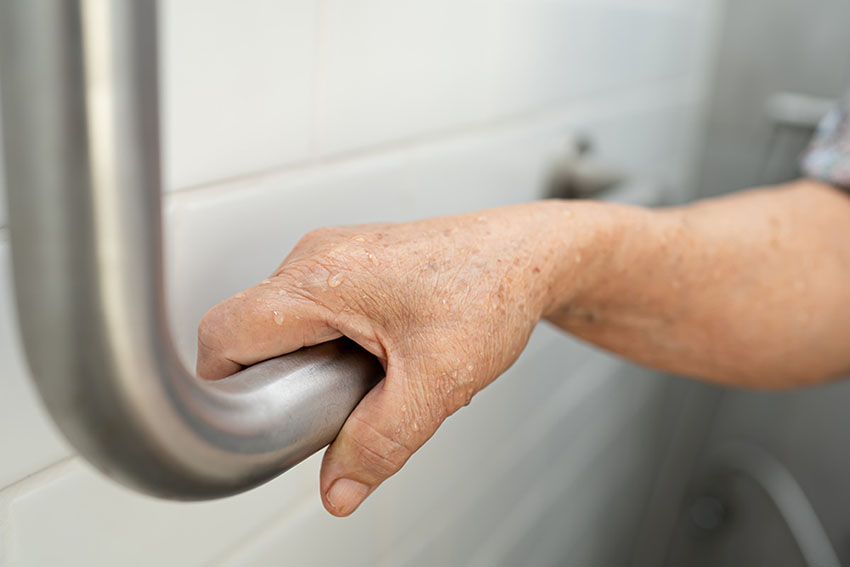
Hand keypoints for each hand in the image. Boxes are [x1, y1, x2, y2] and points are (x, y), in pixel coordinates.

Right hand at [196, 202, 578, 515]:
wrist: (529, 254)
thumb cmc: (492, 289)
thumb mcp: (436, 381)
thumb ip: (381, 441)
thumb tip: (339, 488)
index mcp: (322, 278)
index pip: (224, 333)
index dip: (227, 385)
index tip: (260, 415)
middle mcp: (317, 255)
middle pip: (248, 329)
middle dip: (276, 377)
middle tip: (327, 400)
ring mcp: (333, 253)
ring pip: (282, 319)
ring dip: (307, 359)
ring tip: (364, 373)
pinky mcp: (351, 260)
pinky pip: (312, 306)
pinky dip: (329, 339)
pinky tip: (376, 352)